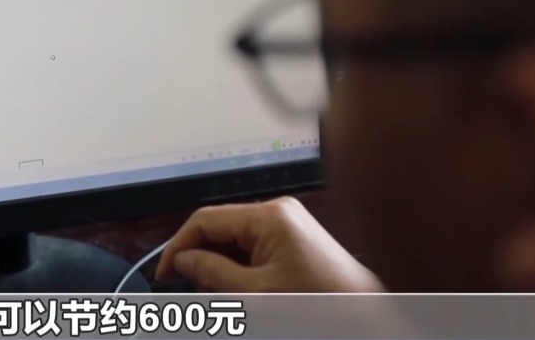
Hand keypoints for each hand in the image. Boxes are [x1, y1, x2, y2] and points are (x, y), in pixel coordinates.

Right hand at [155, 197, 383, 291]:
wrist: (370, 320)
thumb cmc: (323, 307)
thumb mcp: (257, 296)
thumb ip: (213, 274)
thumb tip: (182, 260)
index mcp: (269, 216)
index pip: (205, 220)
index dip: (178, 247)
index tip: (164, 275)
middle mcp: (278, 213)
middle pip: (219, 230)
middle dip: (202, 264)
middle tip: (198, 296)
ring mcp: (288, 226)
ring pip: (234, 244)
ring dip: (222, 272)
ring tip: (228, 302)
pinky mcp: (295, 242)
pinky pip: (253, 251)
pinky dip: (241, 273)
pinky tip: (244, 296)